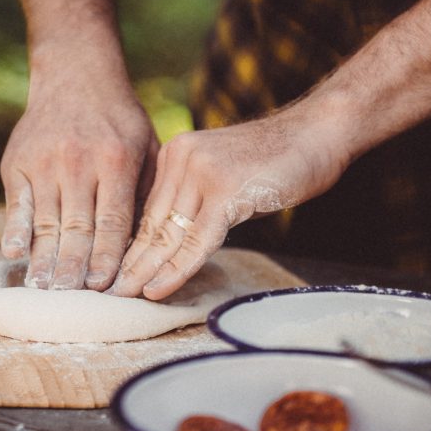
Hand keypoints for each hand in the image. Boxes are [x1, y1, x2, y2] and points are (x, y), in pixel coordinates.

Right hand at [0, 46, 158, 290]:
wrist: (76, 75)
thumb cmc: (120, 121)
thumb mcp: (147, 149)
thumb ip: (145, 193)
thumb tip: (146, 247)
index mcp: (115, 161)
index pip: (111, 221)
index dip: (107, 258)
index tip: (104, 287)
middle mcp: (77, 162)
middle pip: (76, 228)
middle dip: (74, 268)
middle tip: (70, 300)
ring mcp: (44, 162)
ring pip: (46, 221)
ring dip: (44, 260)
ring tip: (43, 290)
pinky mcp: (17, 162)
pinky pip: (17, 203)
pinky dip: (14, 230)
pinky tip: (14, 254)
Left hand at [111, 96, 350, 299]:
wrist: (319, 133)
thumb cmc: (277, 160)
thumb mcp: (224, 178)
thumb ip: (198, 203)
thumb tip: (175, 244)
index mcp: (175, 154)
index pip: (148, 210)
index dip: (131, 246)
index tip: (116, 273)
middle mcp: (181, 158)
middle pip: (152, 223)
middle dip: (131, 263)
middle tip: (111, 293)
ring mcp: (202, 173)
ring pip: (169, 234)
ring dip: (146, 271)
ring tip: (126, 297)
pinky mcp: (225, 190)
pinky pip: (196, 240)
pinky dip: (177, 269)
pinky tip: (158, 288)